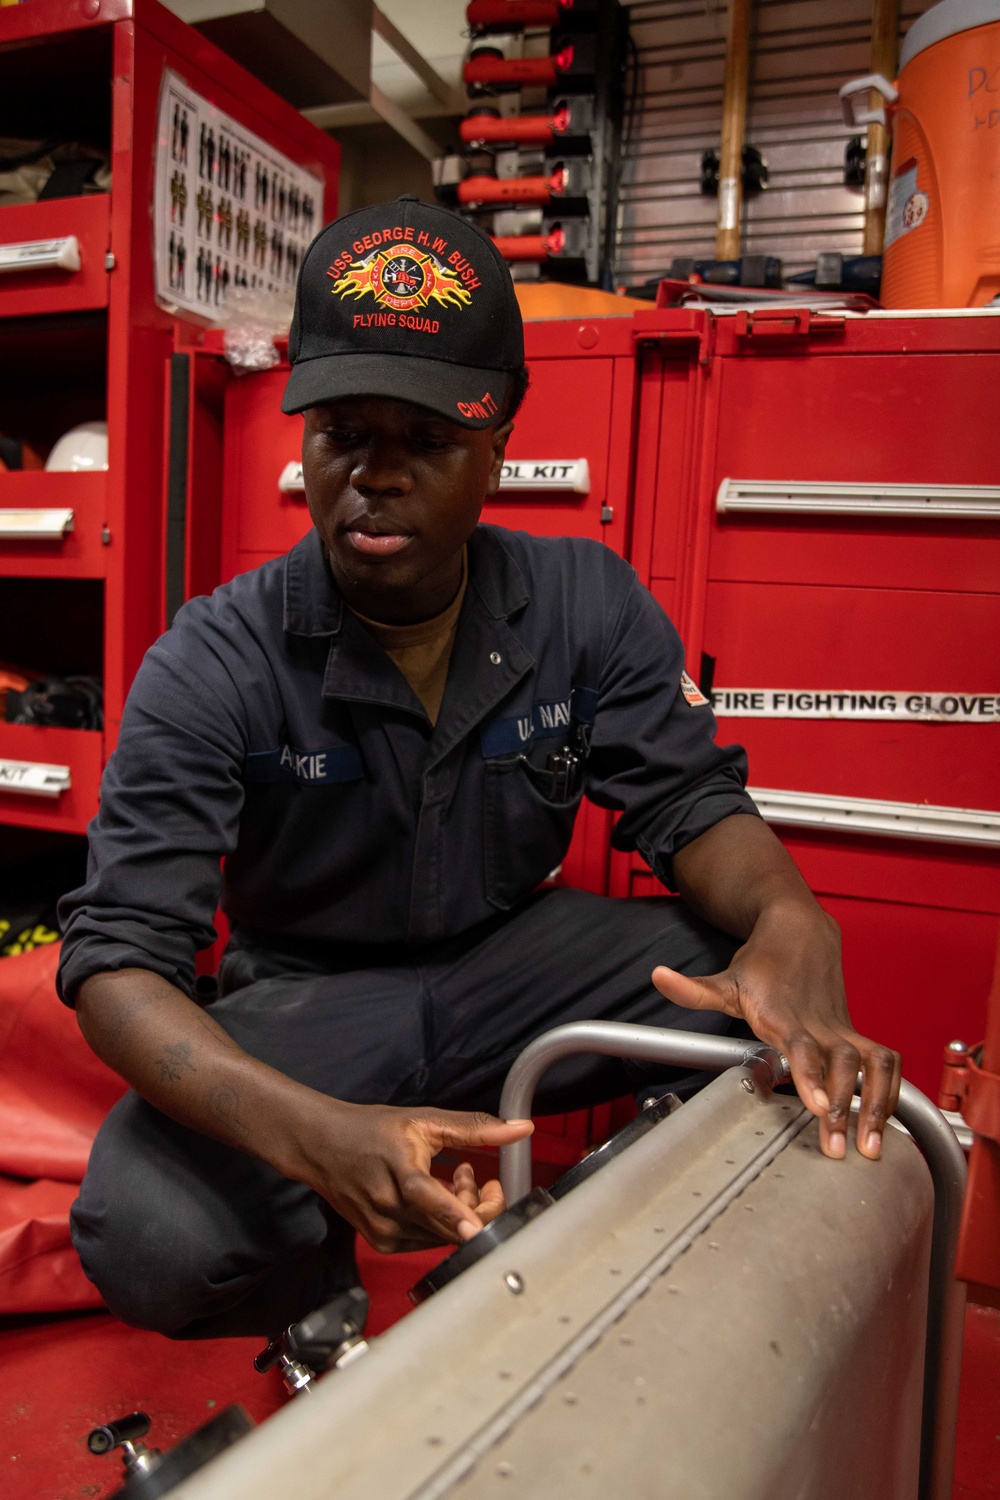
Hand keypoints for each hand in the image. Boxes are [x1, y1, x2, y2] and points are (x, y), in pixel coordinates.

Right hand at [298, 1102, 532, 1253]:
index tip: (481, 1225)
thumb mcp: (424, 1120)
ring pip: (440, 1236)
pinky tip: (435, 1196)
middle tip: (476, 1176)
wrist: (321, 1146)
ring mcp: (383, 1230)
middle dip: (476, 1205)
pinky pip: (426, 1241)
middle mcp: (389, 1207)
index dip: (460, 1216)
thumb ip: (476, 1128)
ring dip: (459, 1212)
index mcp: (399, 1171)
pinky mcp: (381, 1243)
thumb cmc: (370, 1130)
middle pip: (448, 1224)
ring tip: (453, 1177)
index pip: (432, 1200)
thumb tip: (522, 1128)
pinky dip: (440, 1222)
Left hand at [652, 902, 900, 1161]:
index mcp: (784, 1015)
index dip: (811, 1075)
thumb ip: (695, 990)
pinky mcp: (856, 1033)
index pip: (802, 1047)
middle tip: (838, 1146)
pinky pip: (884, 1061)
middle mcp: (819, 1024)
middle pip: (842, 1063)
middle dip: (845, 1105)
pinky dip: (890, 1089)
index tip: (820, 1107)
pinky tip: (884, 1120)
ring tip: (871, 1145)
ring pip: (872, 1063)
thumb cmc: (762, 964)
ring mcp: (842, 1029)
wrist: (800, 933)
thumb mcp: (726, 980)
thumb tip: (658, 975)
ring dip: (875, 1102)